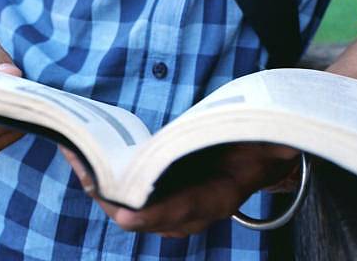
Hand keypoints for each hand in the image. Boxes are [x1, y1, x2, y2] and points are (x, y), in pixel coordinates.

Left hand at [61, 142, 299, 238]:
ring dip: (100, 185)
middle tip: (83, 168)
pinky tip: (86, 155)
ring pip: (128, 207)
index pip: (180, 212)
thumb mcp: (266, 142)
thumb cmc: (258, 143)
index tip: (125, 212)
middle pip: (142, 215)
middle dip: (109, 195)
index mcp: (217, 199)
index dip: (152, 214)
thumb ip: (270, 145)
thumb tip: (281, 143)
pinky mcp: (159, 196)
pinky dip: (105, 180)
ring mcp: (171, 208)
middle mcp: (190, 212)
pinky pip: (126, 195)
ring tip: (75, 153)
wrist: (256, 156)